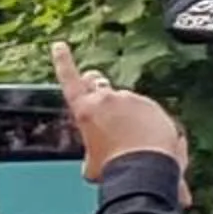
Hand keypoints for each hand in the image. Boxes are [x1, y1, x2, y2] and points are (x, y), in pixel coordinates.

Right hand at [51, 41, 185, 176]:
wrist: (145, 167)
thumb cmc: (114, 168)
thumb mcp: (92, 163)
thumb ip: (94, 150)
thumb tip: (99, 157)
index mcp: (85, 110)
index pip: (69, 79)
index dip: (63, 61)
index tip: (60, 46)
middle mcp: (107, 98)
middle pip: (98, 83)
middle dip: (96, 87)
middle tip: (99, 98)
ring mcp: (132, 99)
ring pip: (125, 101)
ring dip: (126, 114)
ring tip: (131, 140)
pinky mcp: (152, 105)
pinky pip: (146, 112)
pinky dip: (146, 123)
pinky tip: (148, 142)